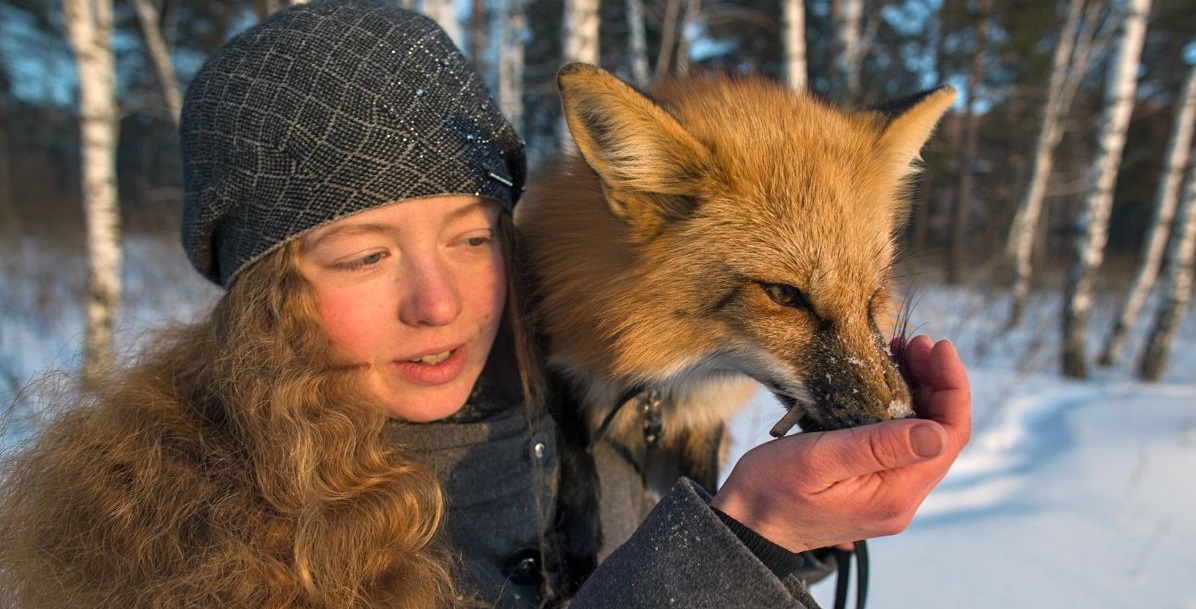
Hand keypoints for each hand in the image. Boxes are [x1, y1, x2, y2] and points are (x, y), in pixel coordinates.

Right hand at [710, 335, 971, 552]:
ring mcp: (889, 495)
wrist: (746, 524)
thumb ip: (878, 447)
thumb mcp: (820, 459)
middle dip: (937, 383)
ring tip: (902, 354)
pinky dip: (901, 408)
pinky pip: (902, 443)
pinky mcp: (873, 486)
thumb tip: (937, 433)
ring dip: (920, 393)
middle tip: (914, 343)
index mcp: (895, 494)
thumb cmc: (772, 489)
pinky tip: (885, 383)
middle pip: (941, 434)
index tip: (938, 347)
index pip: (950, 437)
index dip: (953, 388)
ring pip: (923, 436)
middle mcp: (901, 498)